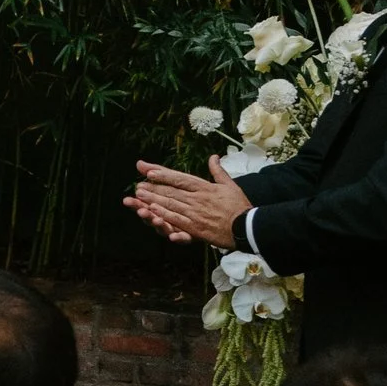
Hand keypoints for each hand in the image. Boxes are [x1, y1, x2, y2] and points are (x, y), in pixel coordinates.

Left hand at [127, 156, 249, 249]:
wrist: (248, 227)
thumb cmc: (239, 206)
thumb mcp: (230, 185)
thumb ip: (218, 171)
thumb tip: (214, 156)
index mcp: (204, 187)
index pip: (180, 178)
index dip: (163, 174)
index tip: (148, 170)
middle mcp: (198, 199)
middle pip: (172, 192)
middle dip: (153, 188)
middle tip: (138, 186)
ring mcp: (196, 213)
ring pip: (172, 205)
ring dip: (154, 200)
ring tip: (140, 197)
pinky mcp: (197, 228)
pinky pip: (178, 221)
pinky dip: (165, 216)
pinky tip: (154, 213)